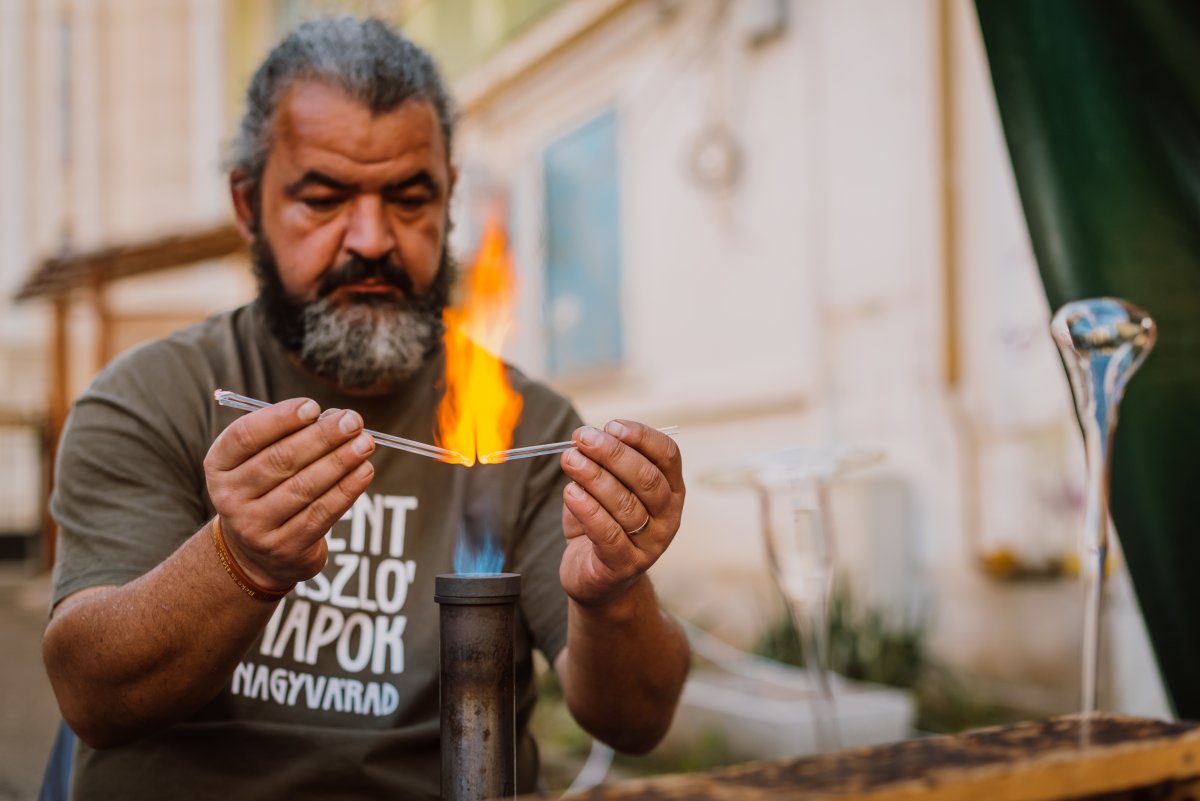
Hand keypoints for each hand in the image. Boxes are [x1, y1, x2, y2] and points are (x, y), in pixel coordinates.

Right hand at [204, 398, 375, 590]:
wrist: (256, 553)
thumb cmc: (266, 489)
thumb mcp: (261, 460)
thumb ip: (291, 435)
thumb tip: (336, 418)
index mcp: (219, 465)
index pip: (245, 436)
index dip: (280, 418)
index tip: (313, 407)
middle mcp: (230, 497)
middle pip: (280, 460)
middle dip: (322, 437)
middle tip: (353, 421)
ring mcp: (255, 526)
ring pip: (304, 487)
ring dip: (340, 461)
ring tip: (365, 443)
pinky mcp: (285, 547)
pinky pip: (321, 513)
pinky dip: (347, 489)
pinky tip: (364, 471)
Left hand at [558, 421, 684, 606]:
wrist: (597, 578)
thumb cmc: (603, 524)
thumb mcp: (608, 488)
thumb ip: (603, 464)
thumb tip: (585, 437)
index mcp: (670, 490)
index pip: (668, 456)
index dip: (641, 436)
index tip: (611, 425)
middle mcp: (668, 516)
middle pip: (646, 478)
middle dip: (612, 453)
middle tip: (582, 438)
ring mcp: (650, 544)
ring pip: (625, 504)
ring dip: (593, 476)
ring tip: (570, 459)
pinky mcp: (625, 564)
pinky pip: (607, 532)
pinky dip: (587, 508)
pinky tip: (570, 492)